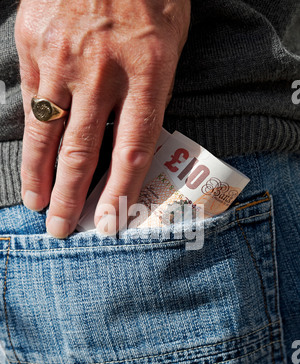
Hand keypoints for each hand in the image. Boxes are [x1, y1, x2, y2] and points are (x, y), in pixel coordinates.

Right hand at [15, 0, 190, 237]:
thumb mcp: (169, 45)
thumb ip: (149, 96)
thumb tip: (127, 146)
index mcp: (149, 72)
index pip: (132, 151)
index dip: (118, 194)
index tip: (107, 224)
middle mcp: (103, 71)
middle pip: (83, 152)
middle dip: (69, 197)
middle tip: (59, 228)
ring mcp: (63, 57)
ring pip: (47, 133)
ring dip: (39, 176)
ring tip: (36, 204)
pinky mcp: (34, 42)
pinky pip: (31, 99)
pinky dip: (30, 135)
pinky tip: (30, 158)